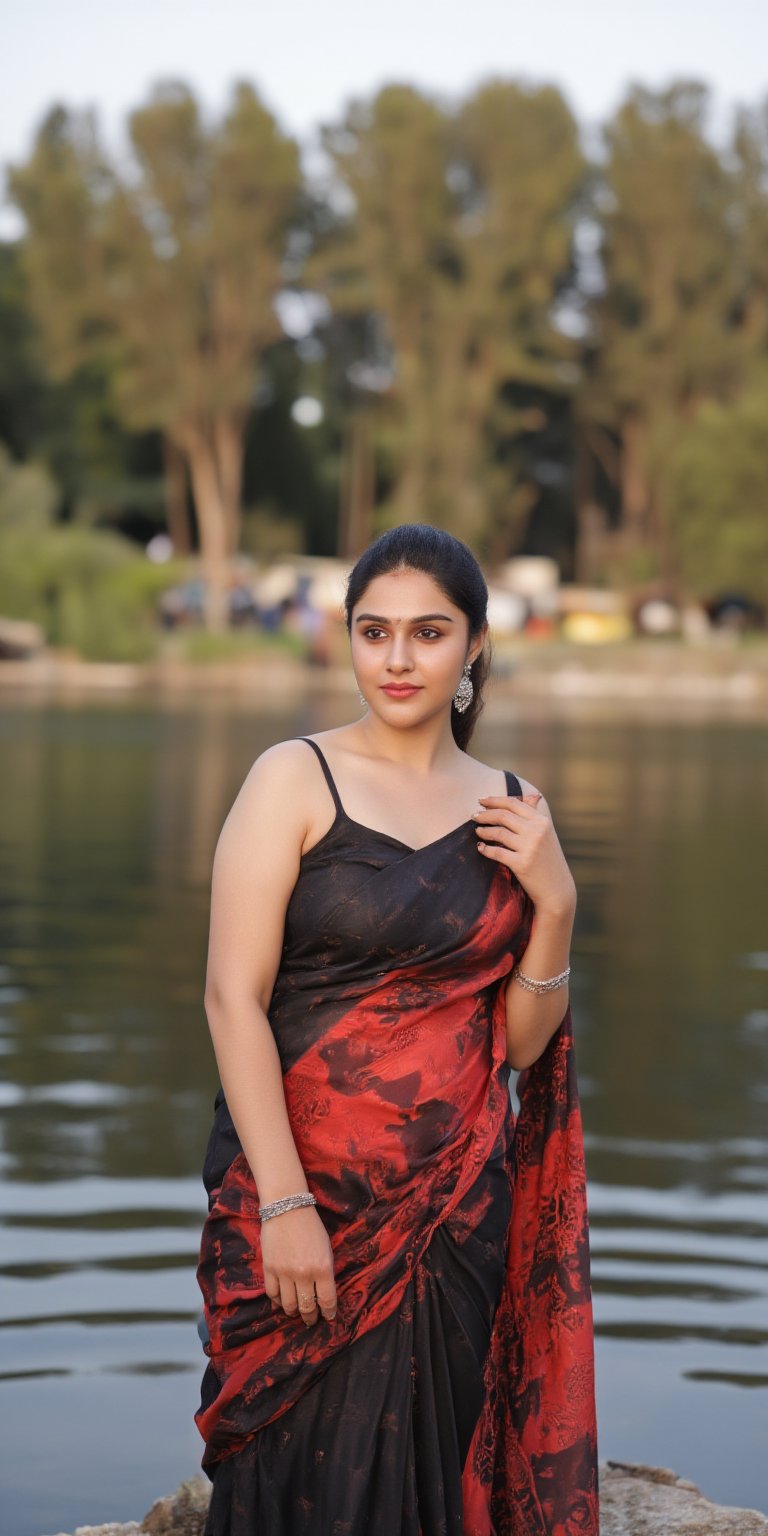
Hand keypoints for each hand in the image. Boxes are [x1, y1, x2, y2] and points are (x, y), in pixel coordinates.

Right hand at [260, 1204, 337, 1326]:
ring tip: (296, 1312)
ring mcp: (285, 1273)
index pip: (327, 1300)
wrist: (287, 1208)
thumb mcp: (326, 1248)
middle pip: (307, 1307)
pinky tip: (281, 1302)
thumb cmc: (311, 1226)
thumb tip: (323, 1293)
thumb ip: (325, 1272)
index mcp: (323, 1268)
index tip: (328, 1317)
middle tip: (311, 1320)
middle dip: (310, 1317)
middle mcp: (304, 1274)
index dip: (328, 1313)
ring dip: (293, 1312)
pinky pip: (272, 1294)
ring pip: (289, 1305)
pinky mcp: (269, 1269)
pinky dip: (277, 1302)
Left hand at [472, 791, 576, 915]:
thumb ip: (536, 814)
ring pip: (498, 833)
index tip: (481, 800)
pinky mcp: (521, 864)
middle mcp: (537, 832)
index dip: (494, 800)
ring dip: (483, 830)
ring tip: (477, 831)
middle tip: (474, 815)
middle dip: (485, 814)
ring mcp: (529, 848)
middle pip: (503, 816)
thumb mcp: (547, 834)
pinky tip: (480, 848)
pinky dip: (486, 849)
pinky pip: (497, 852)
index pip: (514, 803)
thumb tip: (531, 795)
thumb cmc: (549, 859)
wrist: (557, 889)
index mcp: (542, 821)